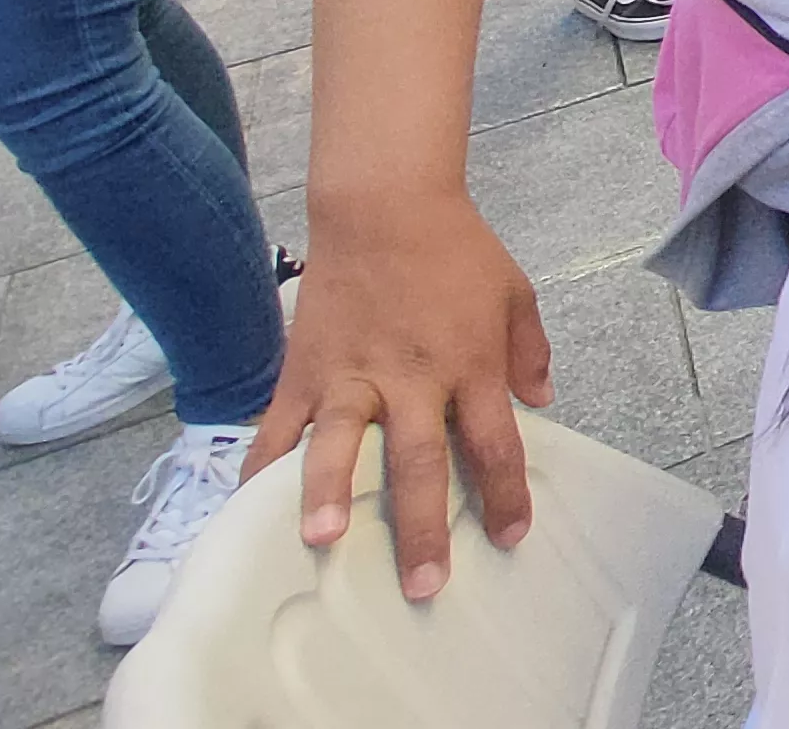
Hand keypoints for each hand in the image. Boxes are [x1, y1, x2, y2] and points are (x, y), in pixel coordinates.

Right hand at [247, 194, 551, 599]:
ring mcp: (351, 375)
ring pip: (340, 444)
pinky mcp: (304, 369)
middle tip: (423, 583)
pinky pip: (277, 426)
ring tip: (322, 540)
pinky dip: (262, 468)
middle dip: (422, 526)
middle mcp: (411, 378)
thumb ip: (528, 350)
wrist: (383, 205)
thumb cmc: (456, 251)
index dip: (504, 494)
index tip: (510, 537)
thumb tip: (539, 401)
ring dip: (331, 494)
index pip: (493, 442)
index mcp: (469, 364)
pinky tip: (249, 509)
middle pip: (419, 461)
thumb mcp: (514, 294)